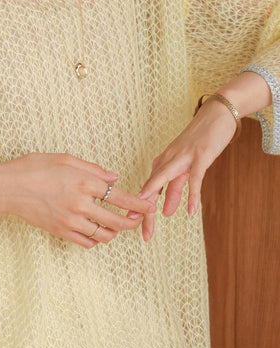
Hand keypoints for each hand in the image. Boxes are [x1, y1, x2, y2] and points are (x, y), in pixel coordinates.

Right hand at [2, 153, 154, 248]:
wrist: (7, 187)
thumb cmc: (33, 167)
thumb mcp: (65, 159)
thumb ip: (93, 169)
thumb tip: (113, 178)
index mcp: (85, 183)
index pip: (122, 198)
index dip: (140, 204)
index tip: (150, 206)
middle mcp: (81, 204)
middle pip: (118, 221)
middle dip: (133, 222)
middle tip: (137, 219)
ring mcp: (71, 221)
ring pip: (104, 235)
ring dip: (114, 232)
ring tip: (115, 225)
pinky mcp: (60, 231)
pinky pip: (86, 242)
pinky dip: (95, 239)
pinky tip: (95, 230)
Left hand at [138, 98, 237, 240]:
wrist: (217, 115)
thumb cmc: (199, 143)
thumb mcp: (185, 169)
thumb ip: (175, 190)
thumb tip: (165, 211)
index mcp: (162, 164)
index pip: (147, 190)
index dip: (139, 208)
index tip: (131, 225)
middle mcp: (167, 160)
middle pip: (152, 188)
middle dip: (145, 210)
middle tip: (140, 232)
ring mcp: (183, 157)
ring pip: (165, 179)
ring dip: (158, 198)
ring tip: (153, 218)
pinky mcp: (201, 155)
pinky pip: (195, 178)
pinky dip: (192, 194)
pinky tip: (190, 211)